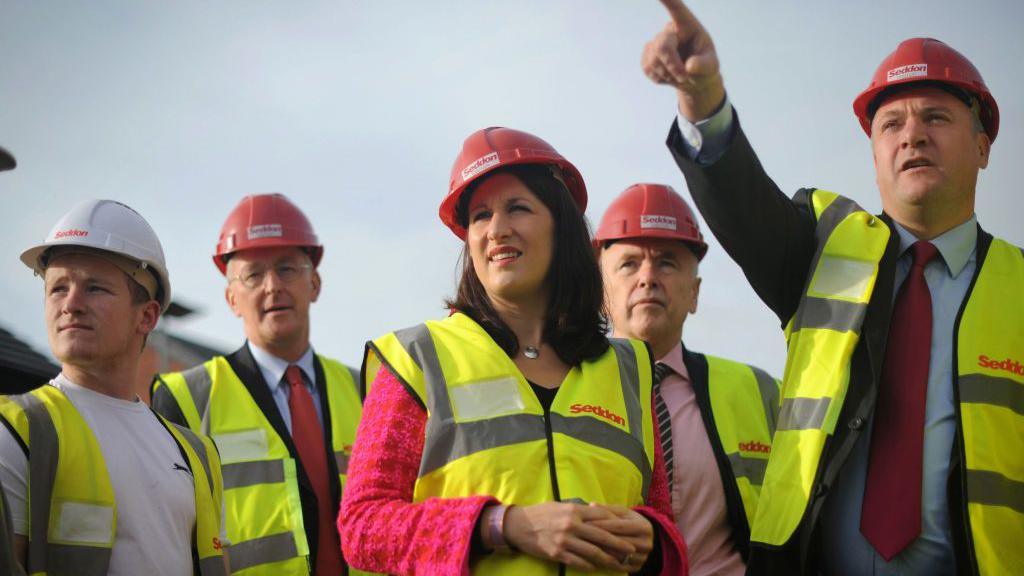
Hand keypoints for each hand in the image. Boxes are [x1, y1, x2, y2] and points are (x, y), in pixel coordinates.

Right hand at [502, 502, 636, 570]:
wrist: (518, 525)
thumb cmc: (540, 514)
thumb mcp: (560, 506)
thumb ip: (578, 510)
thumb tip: (596, 512)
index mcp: (574, 511)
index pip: (601, 516)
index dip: (616, 523)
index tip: (628, 530)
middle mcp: (571, 525)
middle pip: (602, 535)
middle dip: (619, 544)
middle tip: (632, 550)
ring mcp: (565, 540)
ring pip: (593, 552)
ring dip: (608, 559)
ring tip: (619, 564)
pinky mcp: (557, 553)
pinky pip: (578, 562)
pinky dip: (590, 566)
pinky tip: (597, 568)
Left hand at [586, 504, 654, 572]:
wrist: (642, 539)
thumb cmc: (627, 521)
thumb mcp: (621, 513)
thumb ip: (607, 509)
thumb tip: (591, 504)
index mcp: (644, 527)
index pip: (620, 526)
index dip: (602, 524)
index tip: (585, 523)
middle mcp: (647, 544)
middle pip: (619, 542)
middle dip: (599, 539)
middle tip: (582, 536)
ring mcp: (643, 558)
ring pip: (617, 556)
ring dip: (600, 552)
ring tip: (585, 546)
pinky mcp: (637, 568)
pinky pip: (618, 567)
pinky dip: (605, 562)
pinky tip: (591, 557)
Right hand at [642, 0, 725, 121]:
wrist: (694, 80)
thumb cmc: (705, 68)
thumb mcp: (711, 67)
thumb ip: (704, 65)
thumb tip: (690, 66)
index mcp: (688, 25)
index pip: (676, 9)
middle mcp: (670, 29)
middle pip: (662, 46)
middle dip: (672, 66)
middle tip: (684, 78)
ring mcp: (657, 41)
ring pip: (653, 60)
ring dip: (667, 74)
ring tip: (680, 77)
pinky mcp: (647, 54)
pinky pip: (647, 67)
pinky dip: (659, 77)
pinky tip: (668, 76)